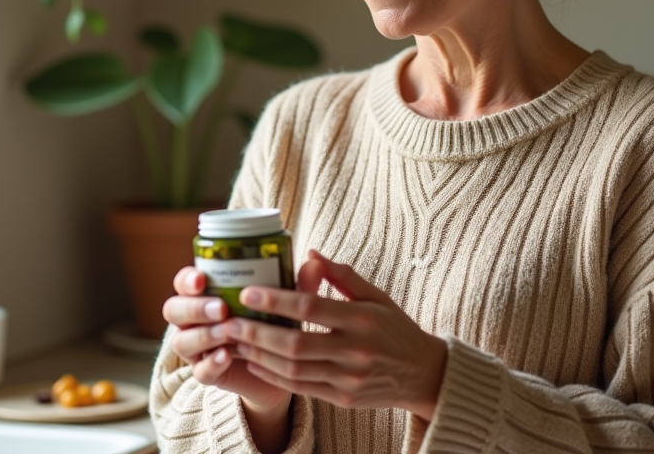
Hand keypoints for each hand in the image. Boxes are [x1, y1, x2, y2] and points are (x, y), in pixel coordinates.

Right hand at [162, 267, 291, 414]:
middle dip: (194, 307)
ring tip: (226, 331)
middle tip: (220, 307)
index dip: (187, 279)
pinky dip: (211, 363)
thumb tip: (315, 263)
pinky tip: (227, 357)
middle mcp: (194, 319)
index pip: (184, 282)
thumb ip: (298, 285)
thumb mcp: (286, 302)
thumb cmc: (277, 323)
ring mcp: (197, 348)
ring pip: (182, 340)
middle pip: (173, 309)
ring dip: (203, 334)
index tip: (202, 278)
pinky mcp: (207, 373)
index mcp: (207, 293)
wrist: (281, 368)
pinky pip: (199, 370)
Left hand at [223, 250, 447, 420]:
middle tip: (229, 321)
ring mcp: (349, 379)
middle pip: (296, 342)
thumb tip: (311, 254)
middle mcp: (356, 351)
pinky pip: (302, 388)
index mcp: (363, 319)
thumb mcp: (377, 296)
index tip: (248, 292)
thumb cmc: (396, 328)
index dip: (276, 299)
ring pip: (294, 369)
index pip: (311, 307)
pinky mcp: (344, 400)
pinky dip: (274, 376)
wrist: (424, 374)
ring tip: (235, 341)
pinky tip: (255, 362)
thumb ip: (343, 276)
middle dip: (257, 332)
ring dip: (259, 355)